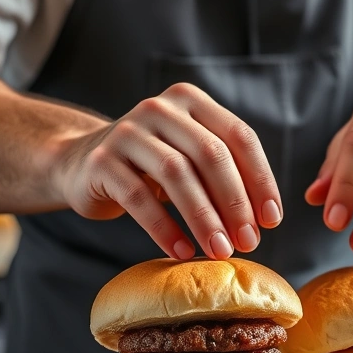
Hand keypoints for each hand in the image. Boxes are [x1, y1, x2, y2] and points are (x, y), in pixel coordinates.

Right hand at [54, 83, 281, 259]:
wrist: (80, 164)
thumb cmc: (150, 168)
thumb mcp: (190, 160)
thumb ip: (224, 175)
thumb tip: (264, 219)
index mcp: (191, 101)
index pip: (239, 136)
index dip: (260, 179)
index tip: (272, 220)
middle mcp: (160, 108)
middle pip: (211, 154)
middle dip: (236, 202)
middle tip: (249, 242)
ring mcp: (128, 132)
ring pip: (177, 174)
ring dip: (204, 217)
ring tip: (220, 250)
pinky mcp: (102, 161)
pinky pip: (139, 197)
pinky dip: (164, 227)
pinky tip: (182, 250)